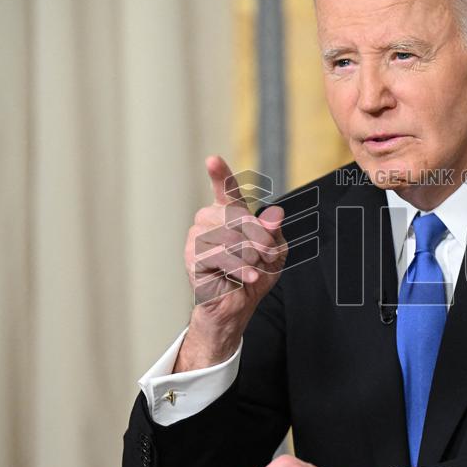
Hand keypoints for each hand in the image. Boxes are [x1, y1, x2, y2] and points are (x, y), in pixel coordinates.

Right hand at [176, 156, 287, 370]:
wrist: (237, 305)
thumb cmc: (254, 273)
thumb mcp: (275, 251)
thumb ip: (275, 232)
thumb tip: (275, 216)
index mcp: (229, 214)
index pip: (225, 190)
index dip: (220, 175)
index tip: (212, 160)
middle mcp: (210, 220)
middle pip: (237, 215)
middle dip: (259, 236)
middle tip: (267, 255)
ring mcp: (197, 237)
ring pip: (229, 235)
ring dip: (250, 254)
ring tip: (254, 268)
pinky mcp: (192, 257)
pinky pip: (219, 255)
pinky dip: (239, 267)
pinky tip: (248, 276)